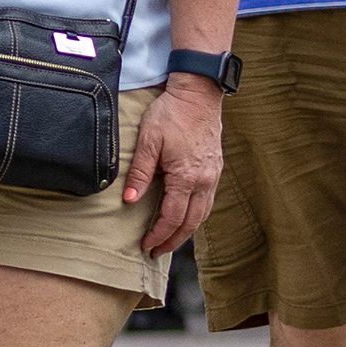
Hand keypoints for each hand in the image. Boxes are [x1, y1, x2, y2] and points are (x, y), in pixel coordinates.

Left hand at [124, 76, 225, 254]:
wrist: (199, 93)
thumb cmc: (172, 113)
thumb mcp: (149, 140)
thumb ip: (140, 172)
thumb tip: (129, 201)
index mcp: (186, 177)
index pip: (172, 217)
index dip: (158, 235)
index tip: (145, 246)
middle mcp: (204, 181)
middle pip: (191, 222)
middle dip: (173, 241)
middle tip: (156, 252)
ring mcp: (213, 175)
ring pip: (202, 214)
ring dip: (186, 231)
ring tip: (170, 240)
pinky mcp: (216, 168)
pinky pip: (208, 201)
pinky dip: (196, 216)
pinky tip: (186, 217)